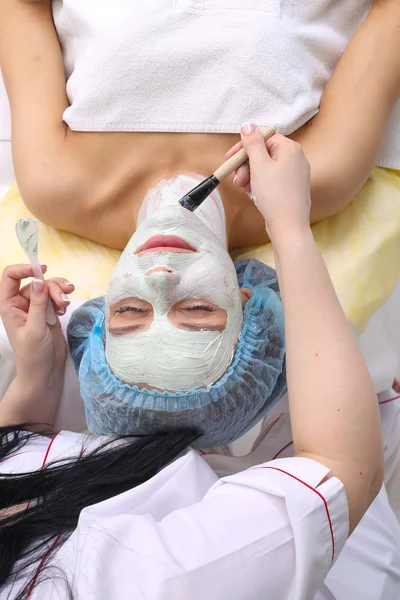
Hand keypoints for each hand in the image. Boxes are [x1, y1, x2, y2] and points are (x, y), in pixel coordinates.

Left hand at [0, 264, 73, 390]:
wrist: (44, 374)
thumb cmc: (33, 355)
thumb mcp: (35, 328)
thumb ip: (38, 303)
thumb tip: (39, 280)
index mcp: (9, 305)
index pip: (10, 276)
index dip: (25, 269)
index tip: (43, 270)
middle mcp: (21, 304)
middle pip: (36, 282)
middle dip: (51, 286)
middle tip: (64, 300)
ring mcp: (35, 308)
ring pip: (48, 288)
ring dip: (60, 292)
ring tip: (68, 303)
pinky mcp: (48, 313)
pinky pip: (55, 298)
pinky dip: (62, 299)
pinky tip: (65, 310)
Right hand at [227, 125, 310, 238]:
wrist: (289, 226)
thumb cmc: (276, 195)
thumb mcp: (259, 166)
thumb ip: (253, 143)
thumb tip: (248, 125)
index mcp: (290, 148)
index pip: (263, 138)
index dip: (245, 147)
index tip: (230, 158)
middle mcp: (296, 158)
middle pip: (264, 153)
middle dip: (246, 166)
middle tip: (237, 179)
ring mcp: (295, 174)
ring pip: (266, 168)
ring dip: (250, 176)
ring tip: (244, 189)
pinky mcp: (291, 187)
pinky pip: (272, 180)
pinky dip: (260, 184)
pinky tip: (253, 194)